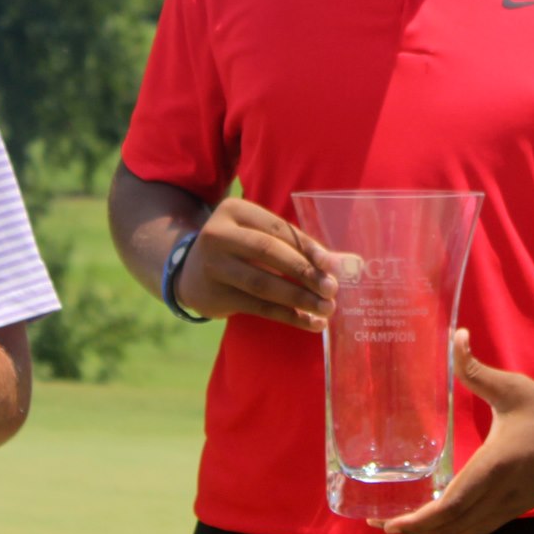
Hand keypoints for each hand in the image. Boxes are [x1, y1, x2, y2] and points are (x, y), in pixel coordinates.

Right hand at [177, 197, 336, 332]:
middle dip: (304, 272)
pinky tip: (309, 322)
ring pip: (262, 283)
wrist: (188, 272)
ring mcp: (212, 266)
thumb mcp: (258, 236)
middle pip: (268, 252)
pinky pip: (257, 307)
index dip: (307, 246)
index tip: (333, 265)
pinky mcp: (213, 295)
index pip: (277, 228)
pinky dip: (287, 316)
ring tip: (326, 309)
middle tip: (332, 289)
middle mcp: (218, 234)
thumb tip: (345, 263)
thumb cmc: (240, 250)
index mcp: (234, 210)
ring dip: (299, 298)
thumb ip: (297, 246)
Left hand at [378, 329, 533, 533]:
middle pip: (452, 529)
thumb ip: (477, 370)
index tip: (391, 522)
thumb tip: (456, 337)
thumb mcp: (513, 388)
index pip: (451, 506)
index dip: (419, 520)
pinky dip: (453, 533)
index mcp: (495, 466)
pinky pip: (478, 530)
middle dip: (416, 532)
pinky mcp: (516, 509)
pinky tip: (438, 519)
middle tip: (384, 523)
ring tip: (406, 525)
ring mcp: (510, 506)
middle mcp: (501, 494)